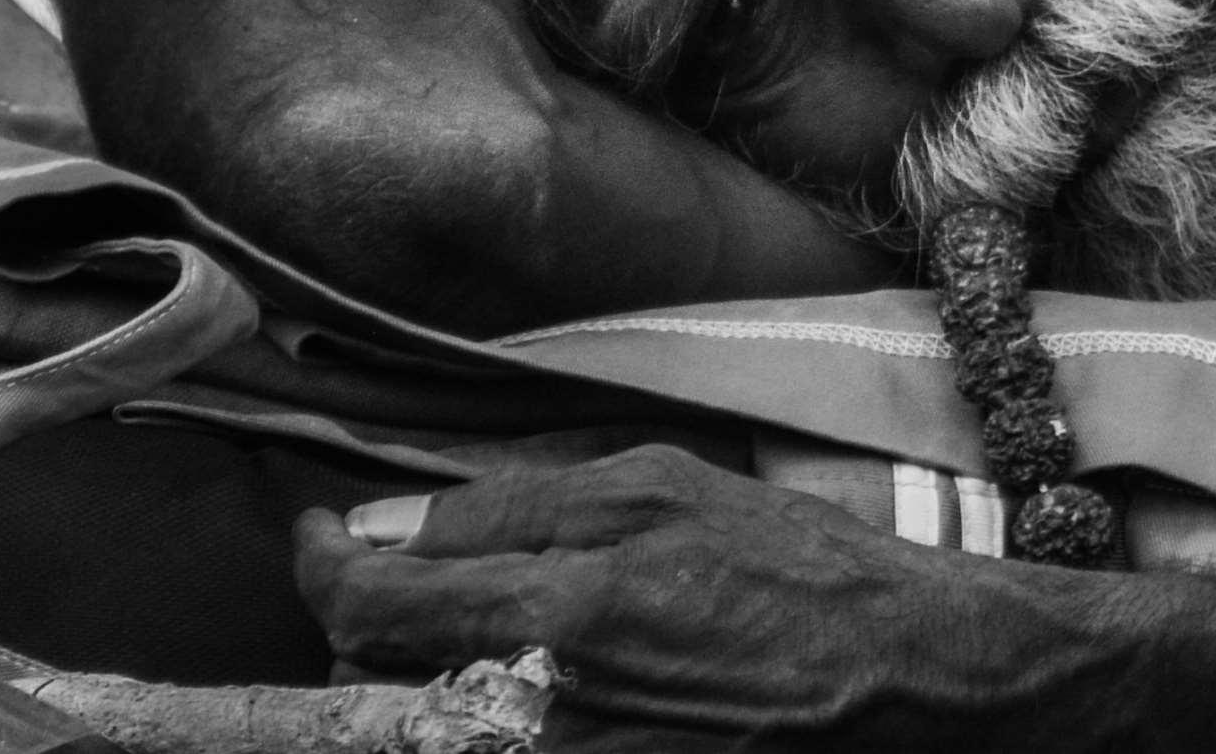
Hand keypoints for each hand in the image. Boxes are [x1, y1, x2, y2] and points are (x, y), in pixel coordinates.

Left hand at [295, 447, 1045, 749]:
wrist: (896, 674)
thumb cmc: (794, 566)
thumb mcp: (664, 487)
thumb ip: (513, 507)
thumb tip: (388, 529)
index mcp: (558, 614)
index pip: (366, 609)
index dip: (319, 568)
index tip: (322, 536)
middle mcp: (540, 713)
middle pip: (375, 682)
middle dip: (377, 622)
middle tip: (422, 574)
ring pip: (427, 726)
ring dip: (432, 673)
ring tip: (499, 626)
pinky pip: (498, 750)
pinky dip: (490, 714)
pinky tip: (547, 676)